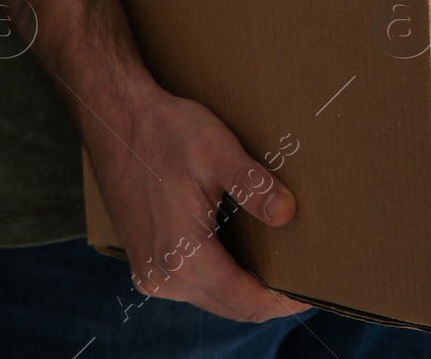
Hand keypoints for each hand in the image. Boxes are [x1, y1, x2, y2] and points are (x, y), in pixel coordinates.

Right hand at [82, 77, 310, 322]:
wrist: (116, 122)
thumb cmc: (166, 133)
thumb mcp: (217, 151)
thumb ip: (253, 185)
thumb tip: (287, 213)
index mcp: (184, 256)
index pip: (247, 301)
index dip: (285, 302)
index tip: (315, 294)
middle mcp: (164, 277)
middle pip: (233, 307)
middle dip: (270, 301)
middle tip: (307, 283)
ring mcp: (151, 274)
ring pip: (213, 299)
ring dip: (246, 293)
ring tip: (282, 272)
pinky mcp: (146, 263)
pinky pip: (194, 287)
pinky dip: (222, 282)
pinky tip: (243, 260)